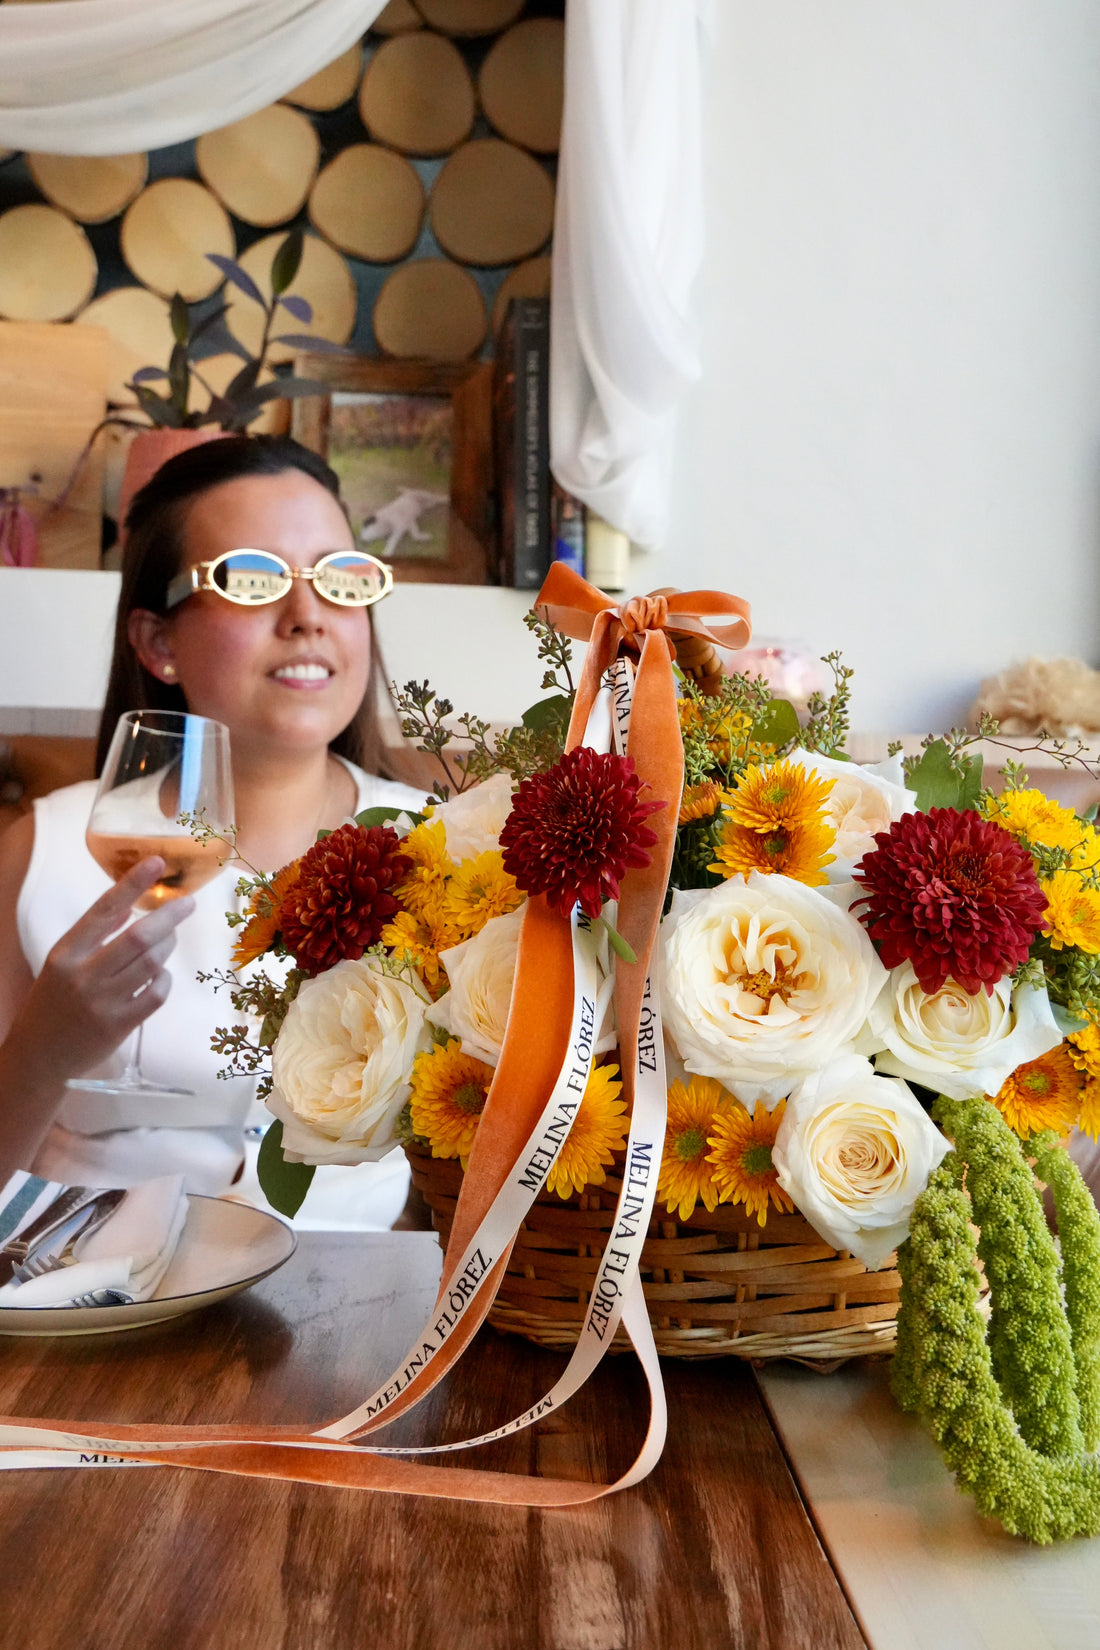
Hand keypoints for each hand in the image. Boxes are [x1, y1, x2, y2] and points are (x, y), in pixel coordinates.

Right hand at [15, 858, 194, 1086]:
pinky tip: (160, 977)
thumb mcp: (61, 965)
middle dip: (170, 916)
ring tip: (169, 941)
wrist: (39, 1058)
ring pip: (152, 964)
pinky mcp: (119, 1026)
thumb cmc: (52, 1005)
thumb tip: (128, 905)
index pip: (103, 910)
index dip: (132, 884)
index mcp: (65, 954)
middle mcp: (82, 976)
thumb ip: (92, 937)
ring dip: (169, 947)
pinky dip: (165, 980)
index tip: (156, 863)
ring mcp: (102, 1003)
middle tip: (187, 904)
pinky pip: (156, 995)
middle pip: (139, 937)